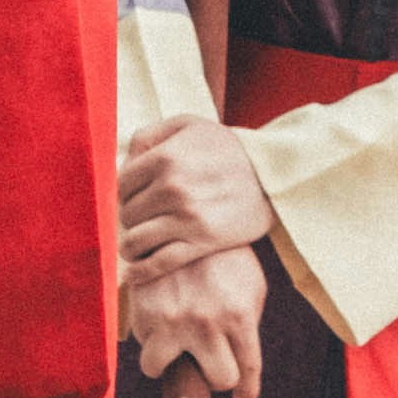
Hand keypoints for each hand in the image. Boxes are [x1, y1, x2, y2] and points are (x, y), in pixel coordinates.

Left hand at [118, 112, 271, 284]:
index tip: (136, 199)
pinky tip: (134, 273)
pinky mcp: (202, 242)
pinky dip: (141, 271)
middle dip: (131, 218)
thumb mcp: (189, 125)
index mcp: (166, 157)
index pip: (122, 185)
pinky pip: (159, 263)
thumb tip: (123, 160)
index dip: (126, 193)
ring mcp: (187, 217)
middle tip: (144, 220)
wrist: (274, 175)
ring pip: (136, 241)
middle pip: (128, 214)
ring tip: (137, 246)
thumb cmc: (228, 148)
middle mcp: (173, 187)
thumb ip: (149, 135)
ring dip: (132, 246)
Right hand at [127, 243, 269, 397]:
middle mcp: (207, 323)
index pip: (247, 369)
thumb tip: (242, 357)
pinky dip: (146, 331)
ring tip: (171, 338)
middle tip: (208, 360)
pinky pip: (140, 339)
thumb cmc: (221, 255)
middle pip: (217, 379)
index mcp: (240, 315)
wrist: (182, 215)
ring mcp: (172, 320)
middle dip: (214, 373)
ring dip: (165, 359)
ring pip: (158, 368)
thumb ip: (248, 319)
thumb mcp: (248, 282)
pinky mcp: (143, 311)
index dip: (246, 392)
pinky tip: (155, 310)